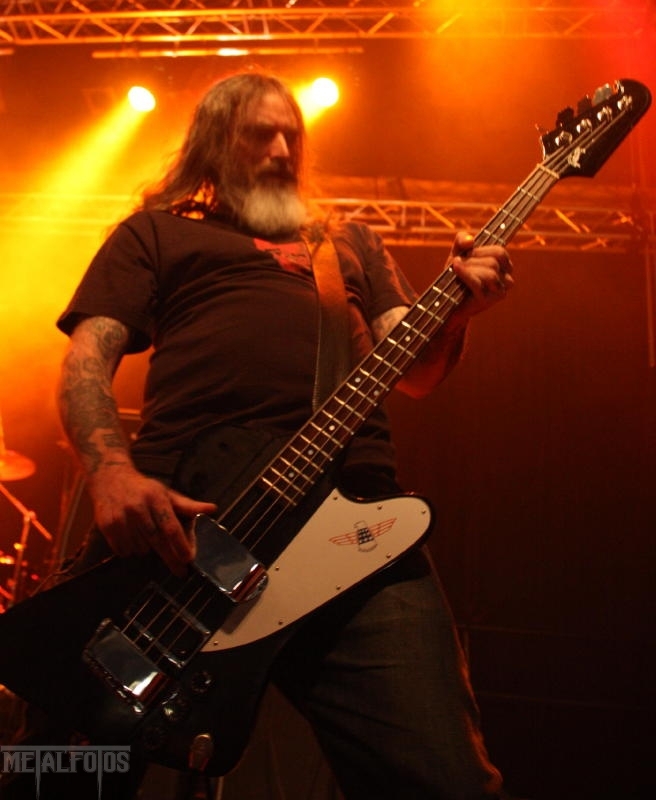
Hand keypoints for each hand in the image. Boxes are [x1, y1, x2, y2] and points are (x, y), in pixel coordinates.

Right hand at [88, 464, 216, 575]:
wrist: (110, 478)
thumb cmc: (144, 489)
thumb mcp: (166, 493)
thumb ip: (188, 506)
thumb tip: (212, 509)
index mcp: (155, 498)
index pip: (170, 526)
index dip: (180, 544)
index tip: (188, 559)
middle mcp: (138, 508)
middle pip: (157, 541)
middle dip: (171, 558)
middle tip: (181, 571)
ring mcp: (121, 518)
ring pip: (140, 549)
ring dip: (147, 549)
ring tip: (144, 533)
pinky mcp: (107, 526)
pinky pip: (124, 551)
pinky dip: (130, 549)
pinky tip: (131, 535)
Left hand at [449, 232, 513, 316]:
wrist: (446, 299)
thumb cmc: (455, 274)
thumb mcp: (457, 252)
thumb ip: (462, 240)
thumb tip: (471, 241)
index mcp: (504, 267)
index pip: (500, 253)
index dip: (482, 250)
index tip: (467, 253)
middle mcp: (506, 280)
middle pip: (494, 262)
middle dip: (473, 259)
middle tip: (457, 262)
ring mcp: (498, 292)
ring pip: (490, 273)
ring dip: (469, 268)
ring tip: (455, 269)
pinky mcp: (487, 302)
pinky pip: (479, 283)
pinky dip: (466, 274)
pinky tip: (456, 268)